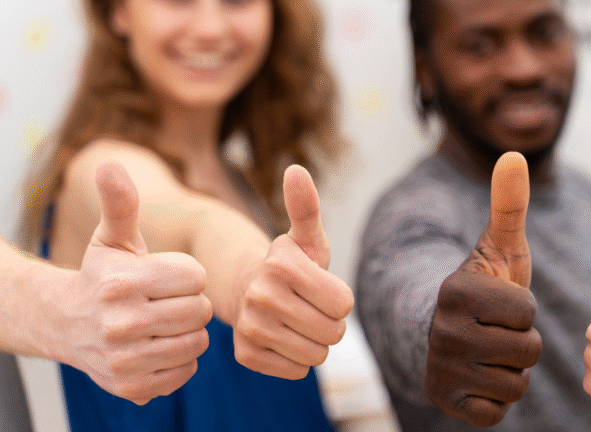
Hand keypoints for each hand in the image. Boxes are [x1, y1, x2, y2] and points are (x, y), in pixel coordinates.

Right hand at [64, 161, 211, 404]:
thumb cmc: (103, 275)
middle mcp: (121, 323)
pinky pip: (186, 371)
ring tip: (165, 322)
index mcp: (124, 282)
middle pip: (200, 311)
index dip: (189, 274)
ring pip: (197, 342)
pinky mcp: (131, 388)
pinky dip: (180, 359)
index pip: (197, 277)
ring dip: (189, 331)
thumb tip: (110, 165)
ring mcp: (125, 359)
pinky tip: (159, 345)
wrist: (67, 324)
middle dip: (191, 302)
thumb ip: (121, 204)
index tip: (169, 276)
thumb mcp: (112, 238)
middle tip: (167, 301)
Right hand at [233, 165, 353, 378]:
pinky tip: (282, 337)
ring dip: (315, 342)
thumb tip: (296, 169)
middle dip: (330, 323)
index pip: (344, 305)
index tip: (320, 287)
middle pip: (333, 334)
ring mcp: (250, 327)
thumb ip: (306, 207)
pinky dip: (296, 358)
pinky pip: (297, 370)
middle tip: (309, 307)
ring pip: (316, 356)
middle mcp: (261, 296)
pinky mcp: (245, 354)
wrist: (245, 288)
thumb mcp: (305, 236)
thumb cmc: (290, 264)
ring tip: (297, 321)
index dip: (339, 299)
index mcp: (282, 265)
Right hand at [425, 152, 541, 427]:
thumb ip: (509, 204)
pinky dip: (496, 397)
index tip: (499, 304)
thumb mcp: (497, 247)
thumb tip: (515, 153)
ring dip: (512, 369)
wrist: (449, 333)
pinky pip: (499, 411)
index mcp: (456, 291)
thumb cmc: (483, 288)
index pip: (526, 312)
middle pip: (527, 350)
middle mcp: (441, 331)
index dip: (524, 308)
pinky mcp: (446, 402)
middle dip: (522, 342)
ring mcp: (441, 369)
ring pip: (516, 382)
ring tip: (489, 351)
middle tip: (496, 330)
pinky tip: (479, 376)